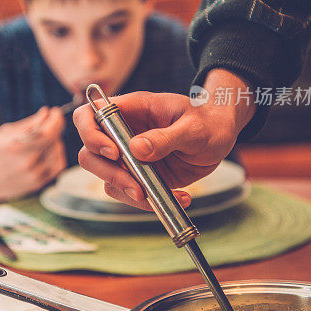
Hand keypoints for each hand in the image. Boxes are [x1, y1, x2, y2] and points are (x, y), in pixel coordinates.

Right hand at [0, 107, 65, 203]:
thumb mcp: (5, 133)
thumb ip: (28, 124)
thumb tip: (46, 112)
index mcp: (15, 147)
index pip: (46, 132)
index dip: (55, 120)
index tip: (55, 112)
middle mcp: (26, 163)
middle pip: (54, 141)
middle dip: (55, 127)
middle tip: (50, 122)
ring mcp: (33, 175)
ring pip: (58, 152)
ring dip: (55, 141)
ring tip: (44, 138)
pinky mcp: (38, 184)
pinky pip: (58, 166)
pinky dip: (57, 155)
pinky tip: (48, 150)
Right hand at [73, 70, 254, 210]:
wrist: (222, 136)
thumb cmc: (208, 122)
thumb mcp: (194, 128)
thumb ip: (166, 137)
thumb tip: (136, 149)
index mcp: (132, 109)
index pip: (89, 115)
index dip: (90, 134)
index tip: (113, 152)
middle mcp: (123, 132)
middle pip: (90, 152)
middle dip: (107, 172)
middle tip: (135, 185)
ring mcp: (129, 155)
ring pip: (105, 176)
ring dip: (124, 190)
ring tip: (152, 196)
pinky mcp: (139, 174)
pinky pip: (127, 191)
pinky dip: (147, 202)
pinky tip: (179, 197)